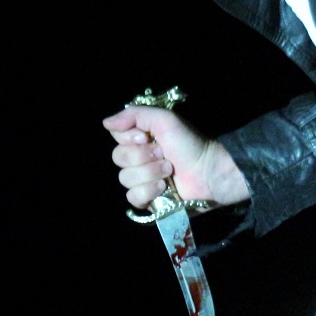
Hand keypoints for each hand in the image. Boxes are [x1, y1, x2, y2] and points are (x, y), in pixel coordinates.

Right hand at [103, 105, 249, 212]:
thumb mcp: (165, 119)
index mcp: (141, 139)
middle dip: (143, 156)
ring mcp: (143, 180)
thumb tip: (105, 122)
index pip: (116, 136)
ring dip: (149, 173)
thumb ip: (135, 115)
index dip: (129, 138)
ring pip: (125, 178)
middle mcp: (139, 158)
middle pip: (119, 157)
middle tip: (164, 155)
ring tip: (169, 172)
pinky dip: (148, 192)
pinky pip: (133, 197)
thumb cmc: (190, 143)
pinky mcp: (149, 200)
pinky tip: (164, 188)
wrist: (209, 171)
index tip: (145, 137)